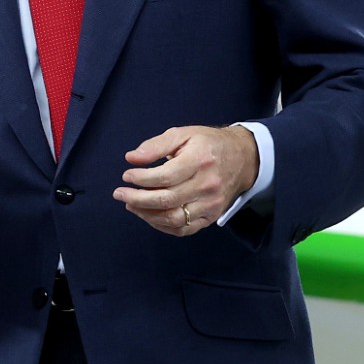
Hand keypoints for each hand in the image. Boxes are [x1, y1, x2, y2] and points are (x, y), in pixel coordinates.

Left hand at [113, 125, 258, 236]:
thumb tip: (131, 158)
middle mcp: (207, 185)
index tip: (126, 175)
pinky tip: (148, 215)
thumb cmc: (208, 144)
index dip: (141, 179)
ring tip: (130, 204)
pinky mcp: (211, 216)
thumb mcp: (182, 134)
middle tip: (119, 193)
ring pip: (174, 218)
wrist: (243, 158)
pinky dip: (162, 226)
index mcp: (200, 161)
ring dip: (146, 214)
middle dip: (137, 199)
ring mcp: (211, 204)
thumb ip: (155, 145)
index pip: (165, 176)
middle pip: (167, 200)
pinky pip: (183, 229)